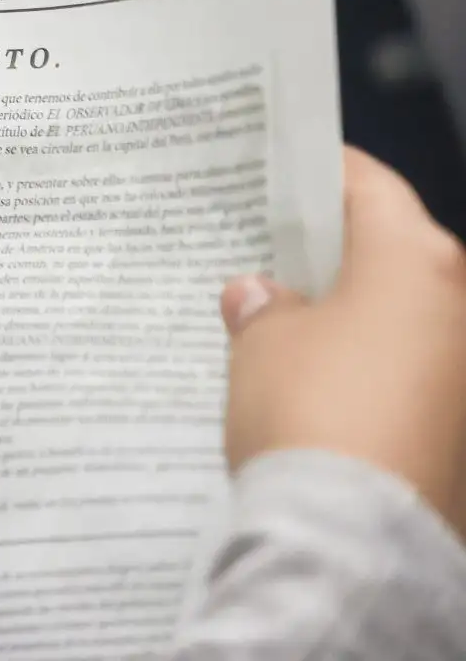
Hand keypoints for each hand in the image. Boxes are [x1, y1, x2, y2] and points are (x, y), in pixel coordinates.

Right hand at [221, 147, 465, 532]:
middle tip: (275, 252)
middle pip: (397, 254)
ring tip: (288, 326)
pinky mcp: (462, 431)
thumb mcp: (261, 342)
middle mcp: (461, 306)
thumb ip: (264, 307)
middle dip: (337, 254)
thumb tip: (263, 297)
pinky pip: (414, 376)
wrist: (355, 540)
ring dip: (358, 318)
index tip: (287, 167)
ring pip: (407, 319)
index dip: (323, 174)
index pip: (371, 188)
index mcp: (416, 261)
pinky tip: (321, 387)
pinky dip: (374, 370)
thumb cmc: (309, 408)